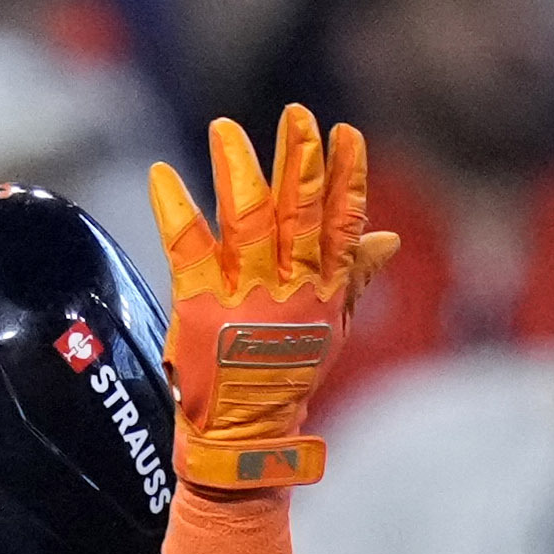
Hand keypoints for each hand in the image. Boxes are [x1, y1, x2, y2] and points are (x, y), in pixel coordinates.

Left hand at [151, 105, 396, 490]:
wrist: (243, 438)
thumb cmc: (284, 379)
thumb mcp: (329, 329)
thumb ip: (353, 277)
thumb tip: (390, 236)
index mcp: (323, 292)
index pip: (343, 225)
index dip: (347, 177)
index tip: (345, 134)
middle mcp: (290, 291)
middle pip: (299, 215)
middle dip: (299, 161)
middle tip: (295, 115)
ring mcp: (244, 299)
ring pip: (249, 223)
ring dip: (240, 171)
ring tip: (226, 129)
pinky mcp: (198, 309)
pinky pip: (187, 248)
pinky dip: (175, 208)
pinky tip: (163, 175)